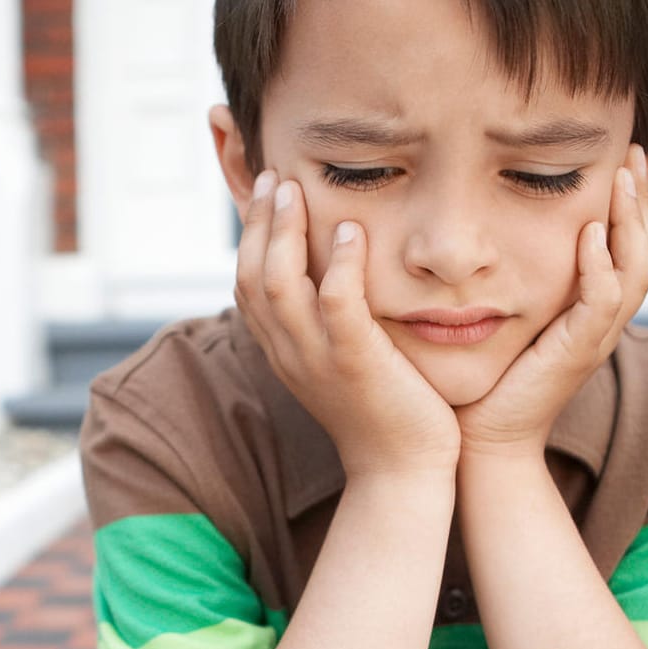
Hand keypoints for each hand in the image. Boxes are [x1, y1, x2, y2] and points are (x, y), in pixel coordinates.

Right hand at [236, 171, 460, 481]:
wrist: (401, 472)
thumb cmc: (384, 412)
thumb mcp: (341, 362)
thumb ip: (329, 322)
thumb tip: (330, 277)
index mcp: (283, 350)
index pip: (246, 283)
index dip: (248, 234)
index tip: (264, 190)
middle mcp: (289, 352)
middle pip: (251, 275)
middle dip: (257, 221)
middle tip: (273, 176)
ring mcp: (318, 358)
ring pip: (280, 283)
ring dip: (284, 231)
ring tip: (296, 188)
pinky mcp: (356, 362)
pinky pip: (336, 304)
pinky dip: (339, 264)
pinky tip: (350, 231)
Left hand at [455, 145, 647, 459]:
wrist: (482, 440)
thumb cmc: (487, 380)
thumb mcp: (510, 316)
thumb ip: (519, 278)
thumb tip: (498, 230)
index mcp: (593, 310)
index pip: (631, 247)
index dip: (633, 204)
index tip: (622, 157)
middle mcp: (604, 321)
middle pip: (647, 250)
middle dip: (643, 200)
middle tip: (633, 153)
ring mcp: (596, 338)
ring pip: (637, 270)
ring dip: (632, 220)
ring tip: (622, 178)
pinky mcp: (577, 353)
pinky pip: (602, 303)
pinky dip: (602, 267)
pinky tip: (591, 234)